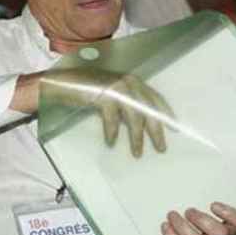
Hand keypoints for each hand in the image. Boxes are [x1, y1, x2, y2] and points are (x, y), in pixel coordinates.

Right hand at [42, 68, 173, 157]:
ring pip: (135, 117)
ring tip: (137, 153)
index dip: (166, 114)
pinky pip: (113, 119)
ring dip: (136, 137)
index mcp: (133, 81)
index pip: (156, 98)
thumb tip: (138, 123)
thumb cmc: (84, 89)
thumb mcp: (111, 95)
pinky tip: (111, 142)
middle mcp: (129, 82)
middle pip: (149, 110)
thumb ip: (125, 104)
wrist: (61, 82)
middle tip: (161, 148)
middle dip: (156, 131)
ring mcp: (117, 88)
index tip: (174, 129)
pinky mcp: (104, 95)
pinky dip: (112, 132)